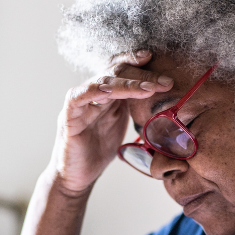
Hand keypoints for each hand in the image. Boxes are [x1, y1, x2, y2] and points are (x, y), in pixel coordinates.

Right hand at [49, 50, 173, 195]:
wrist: (77, 177)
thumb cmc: (99, 150)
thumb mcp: (122, 124)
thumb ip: (135, 108)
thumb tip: (163, 99)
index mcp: (106, 94)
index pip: (120, 70)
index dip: (135, 61)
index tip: (154, 58)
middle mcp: (92, 94)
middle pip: (115, 72)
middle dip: (142, 74)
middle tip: (165, 81)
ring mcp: (79, 103)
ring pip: (102, 82)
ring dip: (127, 83)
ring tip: (149, 89)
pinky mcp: (69, 117)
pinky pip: (78, 97)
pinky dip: (93, 89)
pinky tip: (110, 90)